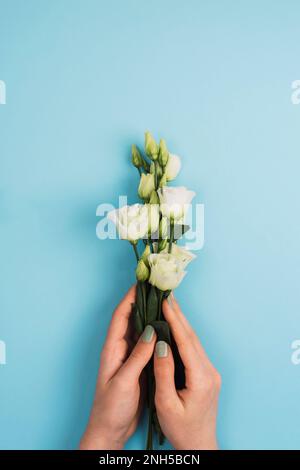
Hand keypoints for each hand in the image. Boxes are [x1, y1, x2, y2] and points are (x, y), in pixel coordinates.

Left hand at [80, 286, 155, 449]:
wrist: (111, 430)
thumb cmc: (111, 408)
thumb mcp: (125, 381)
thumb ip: (137, 357)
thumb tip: (152, 331)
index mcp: (113, 349)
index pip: (121, 316)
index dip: (131, 298)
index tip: (142, 283)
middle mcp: (120, 348)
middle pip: (131, 318)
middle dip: (143, 301)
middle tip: (157, 288)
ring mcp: (130, 356)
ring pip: (141, 329)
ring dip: (151, 315)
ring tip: (164, 302)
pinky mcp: (139, 365)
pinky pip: (148, 343)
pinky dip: (157, 332)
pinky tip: (167, 328)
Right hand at [154, 295, 220, 449]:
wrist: (200, 445)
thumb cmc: (181, 429)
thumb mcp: (165, 403)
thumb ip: (163, 372)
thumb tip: (160, 344)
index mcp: (200, 377)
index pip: (186, 341)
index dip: (175, 320)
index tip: (165, 302)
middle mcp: (209, 371)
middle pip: (192, 337)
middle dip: (179, 315)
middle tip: (167, 295)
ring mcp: (210, 372)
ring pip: (194, 341)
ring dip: (182, 322)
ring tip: (170, 305)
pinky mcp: (207, 374)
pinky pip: (194, 348)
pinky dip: (184, 334)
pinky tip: (176, 326)